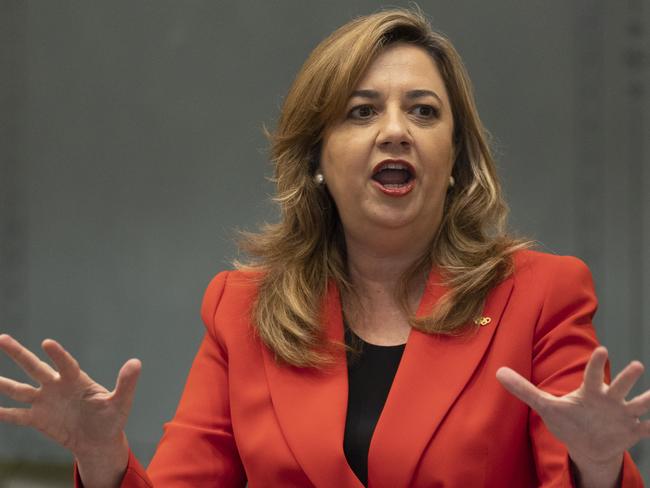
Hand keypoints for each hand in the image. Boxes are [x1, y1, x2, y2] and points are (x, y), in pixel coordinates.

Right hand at [0, 333, 140, 459]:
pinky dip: (3, 412)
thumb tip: (136, 363)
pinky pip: (17, 415)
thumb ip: (126, 383)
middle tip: (2, 338)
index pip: (65, 364)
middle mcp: (57, 386)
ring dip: (3, 383)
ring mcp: (45, 401)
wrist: (98, 441)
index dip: (57, 354)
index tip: (47, 343)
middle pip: (35, 367)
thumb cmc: (111, 418)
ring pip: (20, 389)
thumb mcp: (120, 402)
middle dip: (19, 353)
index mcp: (77, 380)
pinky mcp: (38, 419)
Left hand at [497, 347, 648, 477]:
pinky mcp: (630, 433)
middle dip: (627, 377)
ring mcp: (621, 416)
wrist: (588, 446)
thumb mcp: (545, 406)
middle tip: (635, 365)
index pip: (592, 375)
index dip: (596, 364)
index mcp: (589, 391)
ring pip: (637, 405)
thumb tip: (498, 372)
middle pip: (619, 386)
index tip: (602, 350)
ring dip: (645, 399)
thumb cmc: (568, 420)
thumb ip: (523, 389)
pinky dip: (648, 428)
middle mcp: (609, 400)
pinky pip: (643, 429)